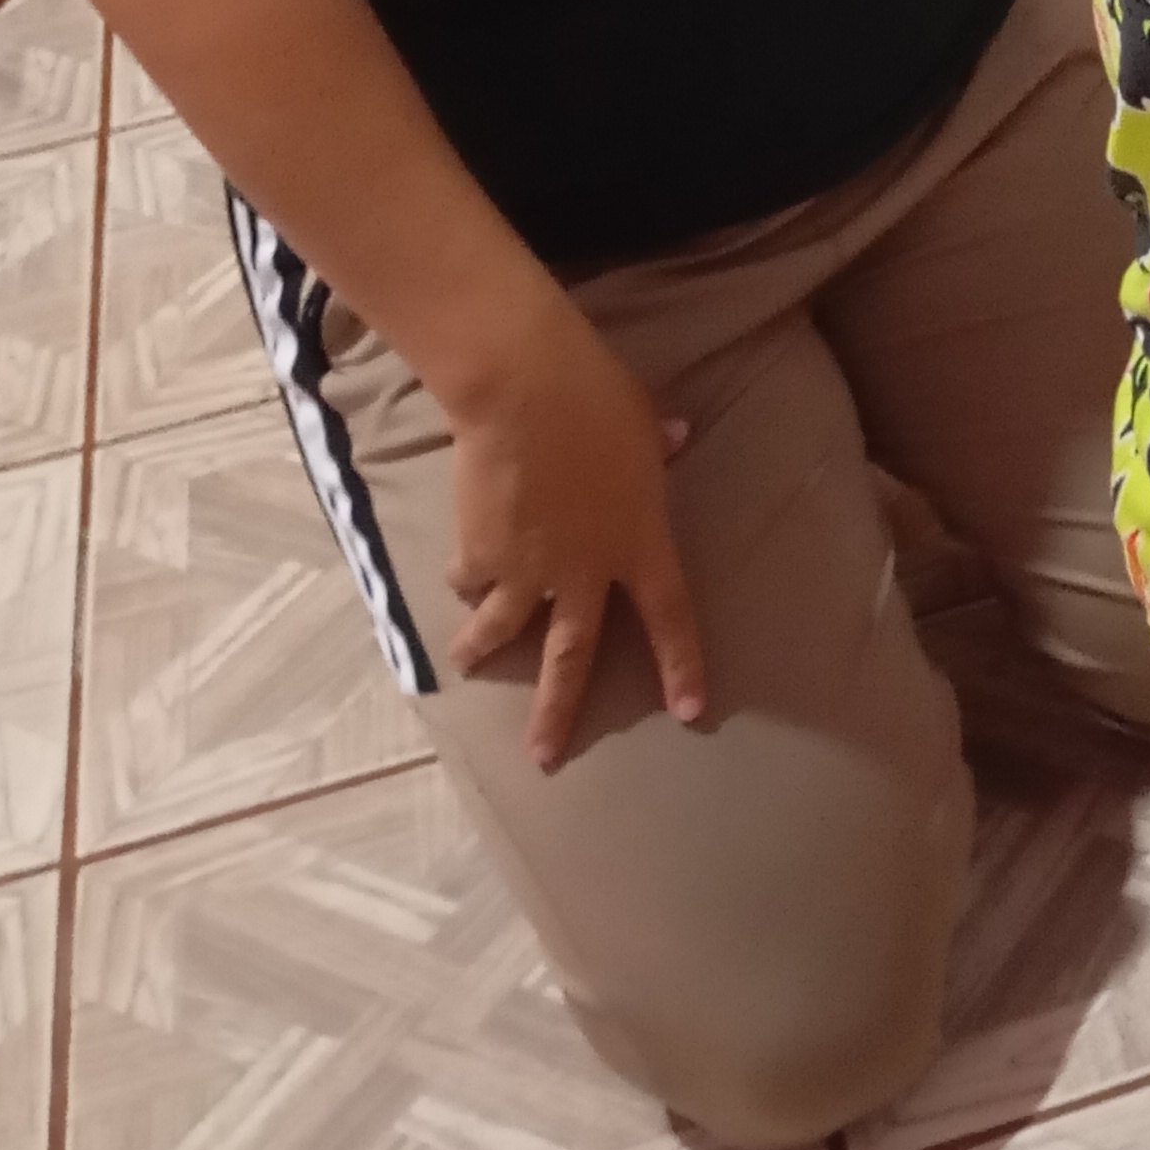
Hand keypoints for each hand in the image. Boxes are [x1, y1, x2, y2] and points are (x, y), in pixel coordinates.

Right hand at [442, 294, 708, 770]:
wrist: (525, 392)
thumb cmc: (597, 398)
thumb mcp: (644, 424)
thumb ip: (659, 448)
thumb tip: (681, 437)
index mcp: (640, 542)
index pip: (671, 617)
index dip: (681, 665)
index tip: (690, 712)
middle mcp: (585, 571)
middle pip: (575, 657)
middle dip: (558, 712)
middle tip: (545, 757)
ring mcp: (529, 569)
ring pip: (502, 631)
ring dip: (481, 651)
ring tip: (466, 664)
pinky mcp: (480, 554)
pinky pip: (469, 580)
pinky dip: (464, 580)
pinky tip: (459, 572)